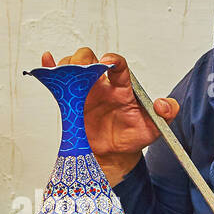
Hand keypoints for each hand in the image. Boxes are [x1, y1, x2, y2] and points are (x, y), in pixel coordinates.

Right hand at [41, 48, 179, 184]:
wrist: (113, 155)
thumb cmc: (133, 136)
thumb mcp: (155, 127)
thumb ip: (167, 113)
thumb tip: (163, 104)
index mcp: (122, 86)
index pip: (117, 64)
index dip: (112, 60)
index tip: (107, 64)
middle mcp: (102, 84)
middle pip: (90, 58)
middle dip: (84, 59)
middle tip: (81, 70)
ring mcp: (84, 91)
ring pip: (72, 66)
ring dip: (67, 66)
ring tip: (65, 76)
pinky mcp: (71, 101)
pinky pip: (59, 83)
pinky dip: (50, 68)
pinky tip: (47, 61)